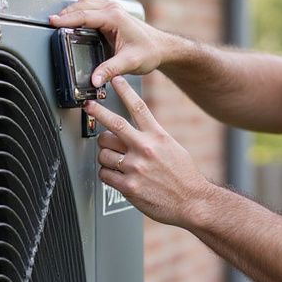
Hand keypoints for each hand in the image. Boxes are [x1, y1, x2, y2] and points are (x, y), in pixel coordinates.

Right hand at [49, 0, 169, 87]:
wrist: (161, 48)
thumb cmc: (150, 52)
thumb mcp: (130, 63)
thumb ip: (110, 71)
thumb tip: (95, 79)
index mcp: (114, 17)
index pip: (84, 16)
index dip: (66, 19)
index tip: (52, 23)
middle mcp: (112, 10)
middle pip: (81, 6)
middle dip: (65, 14)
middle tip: (51, 23)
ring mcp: (111, 10)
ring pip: (84, 4)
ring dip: (72, 11)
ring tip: (59, 22)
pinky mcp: (111, 15)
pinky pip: (90, 8)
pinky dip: (79, 13)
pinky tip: (74, 21)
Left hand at [85, 76, 211, 226]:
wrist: (192, 202)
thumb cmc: (184, 176)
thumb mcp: (172, 147)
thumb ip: (153, 136)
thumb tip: (136, 129)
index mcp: (158, 137)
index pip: (138, 107)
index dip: (124, 91)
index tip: (115, 79)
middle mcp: (145, 149)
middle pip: (113, 125)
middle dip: (98, 113)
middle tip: (89, 107)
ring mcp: (135, 168)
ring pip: (103, 153)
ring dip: (104, 155)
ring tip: (114, 159)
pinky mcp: (128, 186)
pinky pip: (104, 174)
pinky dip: (107, 174)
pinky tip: (116, 175)